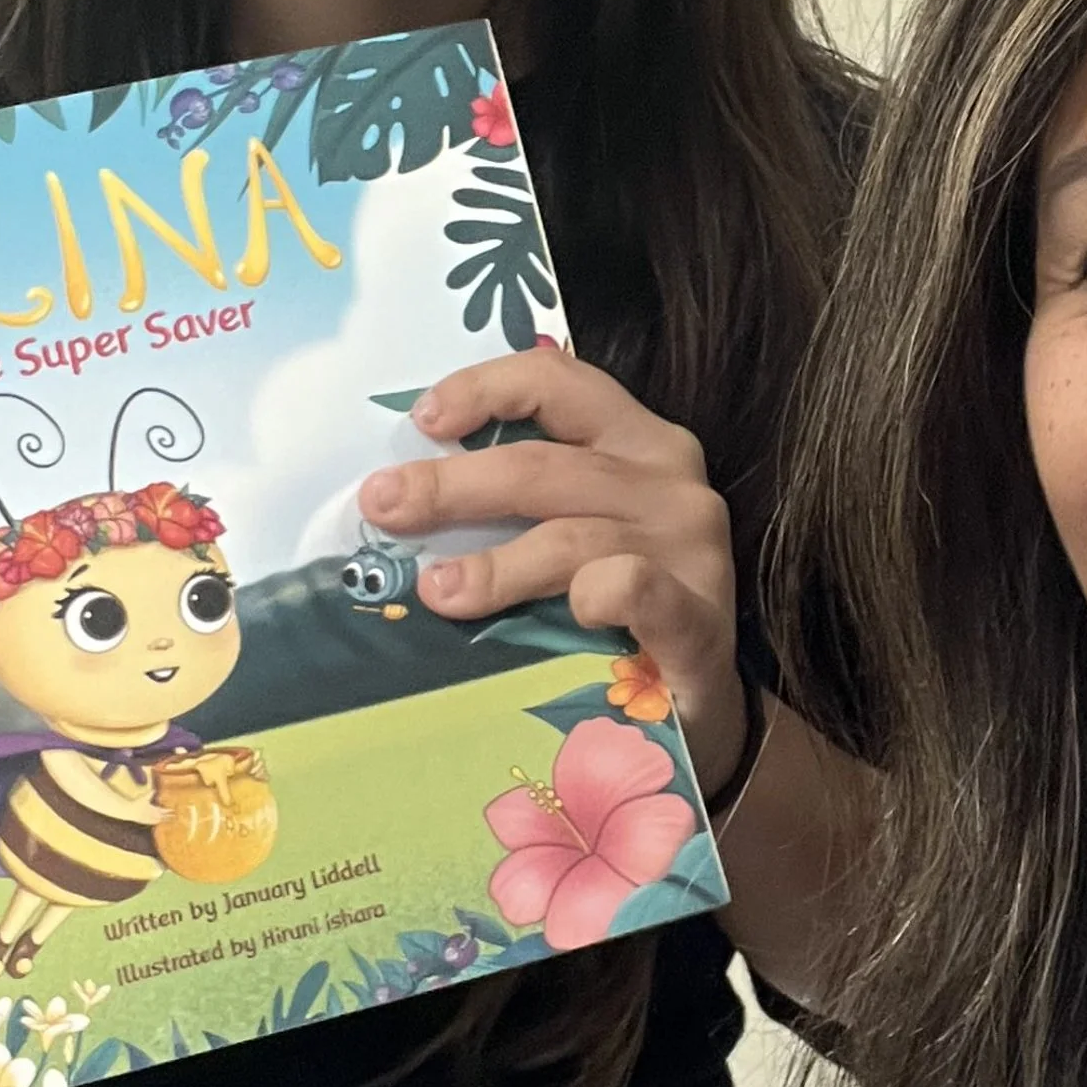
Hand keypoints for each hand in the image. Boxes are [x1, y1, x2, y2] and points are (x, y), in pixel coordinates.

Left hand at [358, 348, 749, 796]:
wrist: (702, 702)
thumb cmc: (625, 606)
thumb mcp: (582, 526)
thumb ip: (522, 500)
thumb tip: (402, 493)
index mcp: (637, 441)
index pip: (558, 384)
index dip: (485, 390)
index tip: (423, 421)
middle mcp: (669, 480)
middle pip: (543, 466)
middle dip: (453, 486)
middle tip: (384, 508)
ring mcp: (690, 550)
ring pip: (572, 538)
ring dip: (494, 564)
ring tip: (438, 592)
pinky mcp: (701, 620)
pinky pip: (638, 589)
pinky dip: (600, 594)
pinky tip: (576, 612)